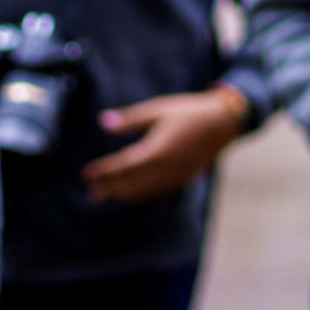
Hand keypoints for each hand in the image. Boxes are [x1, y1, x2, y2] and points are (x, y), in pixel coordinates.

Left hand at [81, 89, 244, 203]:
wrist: (222, 124)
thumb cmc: (189, 113)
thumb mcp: (158, 110)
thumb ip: (130, 120)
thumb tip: (103, 122)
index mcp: (156, 150)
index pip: (122, 165)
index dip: (103, 171)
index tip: (86, 175)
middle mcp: (164, 168)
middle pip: (130, 183)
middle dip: (109, 188)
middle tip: (90, 194)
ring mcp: (174, 176)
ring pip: (143, 191)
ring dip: (122, 195)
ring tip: (104, 199)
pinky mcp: (182, 179)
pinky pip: (156, 191)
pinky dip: (140, 195)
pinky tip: (131, 195)